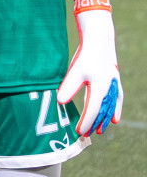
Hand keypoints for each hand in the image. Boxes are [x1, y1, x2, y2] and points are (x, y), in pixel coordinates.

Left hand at [59, 0, 122, 136]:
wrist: (100, 41)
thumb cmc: (86, 57)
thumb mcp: (74, 72)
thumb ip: (68, 87)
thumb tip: (61, 103)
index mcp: (99, 89)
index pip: (92, 110)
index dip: (86, 122)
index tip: (79, 132)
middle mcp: (109, 90)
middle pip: (102, 111)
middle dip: (95, 123)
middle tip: (87, 135)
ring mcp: (113, 86)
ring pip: (110, 107)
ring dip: (105, 119)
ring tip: (100, 130)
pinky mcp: (114, 82)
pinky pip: (116, 101)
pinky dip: (115, 110)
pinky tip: (114, 118)